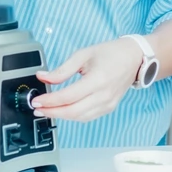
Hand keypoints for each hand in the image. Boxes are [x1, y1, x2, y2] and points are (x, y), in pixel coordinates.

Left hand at [30, 38, 144, 121]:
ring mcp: (108, 104)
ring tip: (46, 110)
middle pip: (73, 111)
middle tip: (37, 109)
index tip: (36, 101)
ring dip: (61, 116)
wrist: (134, 58)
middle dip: (52, 112)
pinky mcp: (109, 108)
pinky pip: (87, 117)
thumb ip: (62, 69)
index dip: (50, 101)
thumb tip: (43, 77)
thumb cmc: (110, 53)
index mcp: (98, 80)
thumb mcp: (83, 55)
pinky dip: (73, 116)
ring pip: (79, 117)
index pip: (68, 97)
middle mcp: (104, 95)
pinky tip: (63, 110)